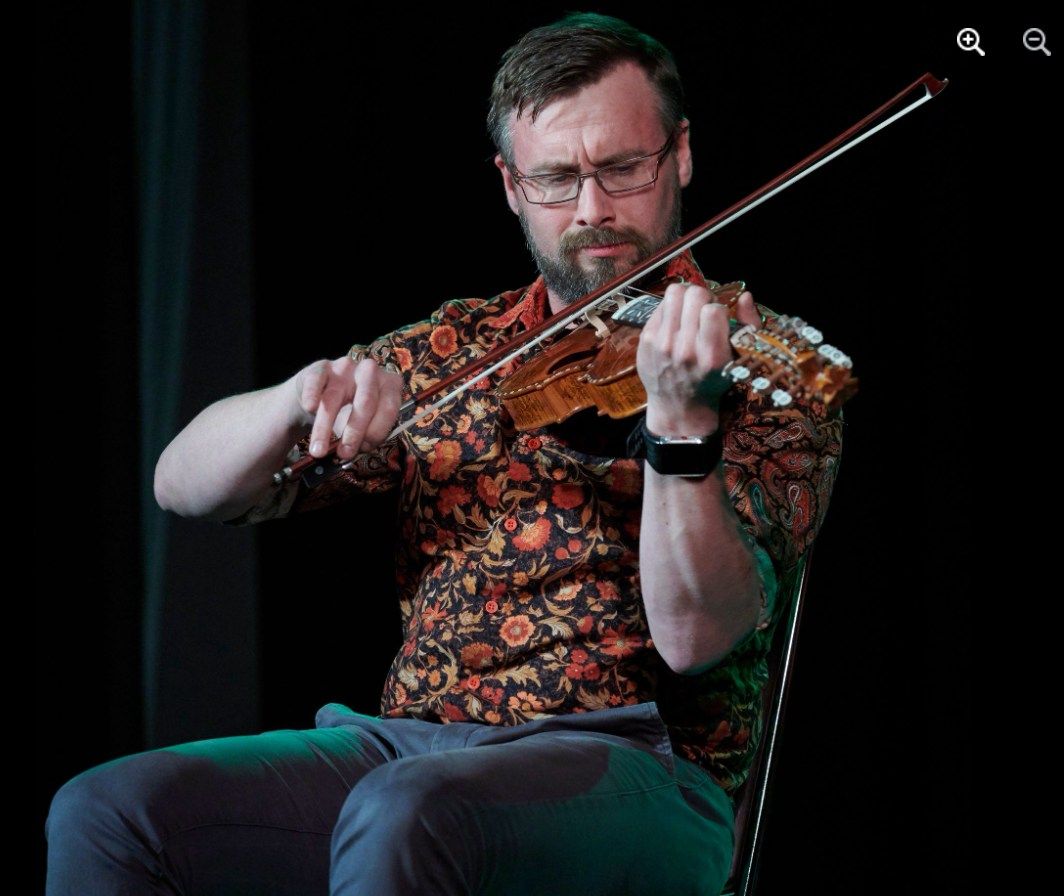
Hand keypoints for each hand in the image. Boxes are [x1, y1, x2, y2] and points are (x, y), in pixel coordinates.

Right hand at [292, 356, 402, 458]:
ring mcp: (345, 367)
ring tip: (318, 450)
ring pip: (334, 397)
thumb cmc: (348, 411)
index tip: (364, 449)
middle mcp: (370, 372)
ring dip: (325, 427)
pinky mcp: (321, 367)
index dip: (377, 432)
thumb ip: (364, 434)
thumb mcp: (363, 422)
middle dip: (355, 432)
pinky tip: (310, 408)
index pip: (389, 408)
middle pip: (365, 402)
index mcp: (389, 384)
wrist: (319, 394)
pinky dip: (312, 395)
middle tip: (345, 453)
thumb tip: (356, 448)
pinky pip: (316, 380)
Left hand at [636, 283, 760, 435]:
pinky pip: (659, 305)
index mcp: (711, 357)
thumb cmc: (712, 381)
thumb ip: (749, 326)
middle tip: (702, 311)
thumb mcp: (738, 361)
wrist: (678, 407)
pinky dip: (670, 309)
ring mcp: (662, 343)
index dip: (717, 308)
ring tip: (688, 311)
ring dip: (685, 297)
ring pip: (674, 293)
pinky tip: (675, 323)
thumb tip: (745, 295)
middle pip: (694, 295)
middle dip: (703, 298)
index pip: (713, 310)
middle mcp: (685, 350)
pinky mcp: (646, 339)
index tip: (717, 317)